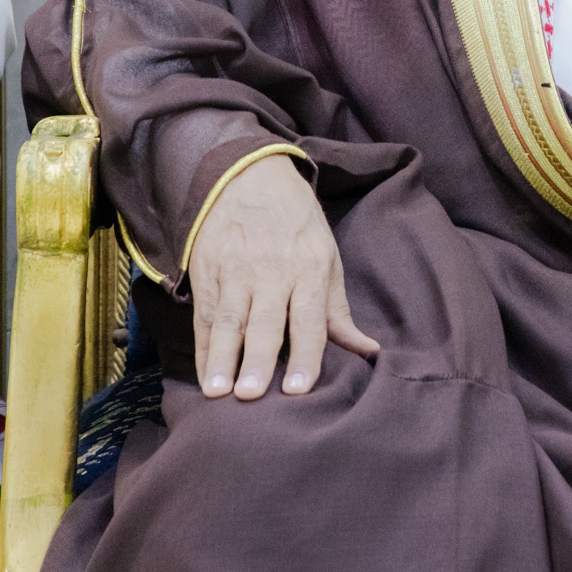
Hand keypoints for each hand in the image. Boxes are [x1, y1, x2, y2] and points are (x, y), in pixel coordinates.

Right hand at [188, 155, 378, 400]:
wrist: (249, 175)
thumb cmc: (296, 224)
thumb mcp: (327, 257)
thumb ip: (338, 311)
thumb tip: (368, 352)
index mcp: (309, 269)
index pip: (309, 320)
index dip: (304, 356)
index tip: (297, 390)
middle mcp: (271, 273)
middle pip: (264, 323)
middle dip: (257, 360)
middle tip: (251, 395)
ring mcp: (235, 272)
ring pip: (228, 321)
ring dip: (222, 360)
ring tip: (218, 394)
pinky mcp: (206, 271)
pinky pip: (204, 316)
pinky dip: (203, 349)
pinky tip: (205, 377)